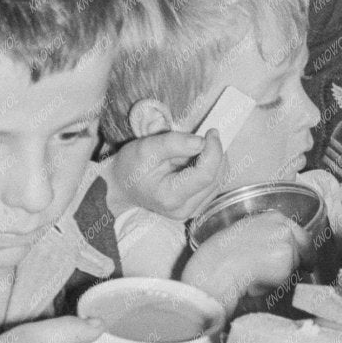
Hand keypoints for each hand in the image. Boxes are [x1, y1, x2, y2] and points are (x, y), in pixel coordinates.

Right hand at [102, 131, 225, 223]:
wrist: (123, 186)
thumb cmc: (131, 167)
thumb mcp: (146, 148)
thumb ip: (174, 143)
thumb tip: (202, 142)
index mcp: (170, 197)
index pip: (206, 175)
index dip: (214, 151)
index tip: (211, 132)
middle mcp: (185, 209)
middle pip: (216, 177)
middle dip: (214, 154)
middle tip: (201, 138)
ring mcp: (192, 210)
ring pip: (219, 180)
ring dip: (213, 160)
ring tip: (192, 151)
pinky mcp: (197, 206)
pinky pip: (214, 183)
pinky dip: (210, 167)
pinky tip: (195, 161)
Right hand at [181, 215, 301, 311]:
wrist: (214, 270)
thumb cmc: (219, 255)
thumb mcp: (243, 233)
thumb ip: (265, 234)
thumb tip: (277, 246)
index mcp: (273, 217)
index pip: (298, 231)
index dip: (301, 246)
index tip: (304, 255)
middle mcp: (283, 227)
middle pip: (303, 247)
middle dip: (301, 260)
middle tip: (297, 271)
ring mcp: (287, 245)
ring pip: (294, 265)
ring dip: (282, 274)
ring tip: (258, 276)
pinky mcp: (286, 264)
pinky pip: (286, 279)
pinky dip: (275, 284)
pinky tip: (258, 282)